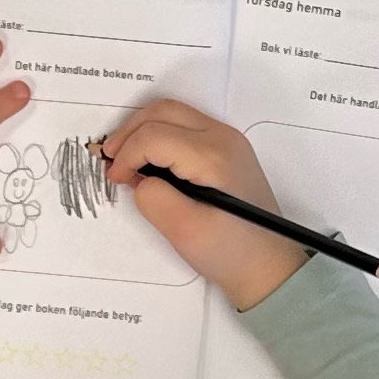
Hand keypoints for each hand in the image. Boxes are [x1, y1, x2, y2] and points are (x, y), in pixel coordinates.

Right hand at [100, 101, 304, 309]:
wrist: (269, 266)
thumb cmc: (229, 253)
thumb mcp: (184, 232)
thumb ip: (153, 199)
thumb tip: (139, 178)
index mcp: (213, 156)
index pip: (154, 136)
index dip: (126, 155)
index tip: (114, 180)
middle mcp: (223, 137)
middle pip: (163, 111)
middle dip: (129, 132)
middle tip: (109, 159)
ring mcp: (228, 140)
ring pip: (173, 114)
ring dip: (143, 129)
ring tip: (123, 158)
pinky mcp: (227, 149)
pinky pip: (185, 126)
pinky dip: (159, 135)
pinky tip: (148, 161)